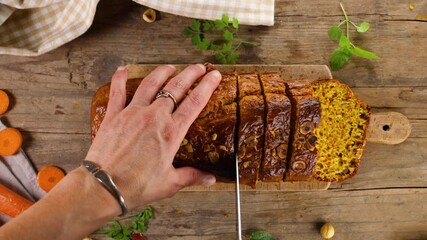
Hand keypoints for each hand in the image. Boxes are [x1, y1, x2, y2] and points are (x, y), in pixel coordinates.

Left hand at [85, 64, 220, 210]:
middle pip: (176, 87)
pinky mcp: (114, 115)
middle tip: (199, 67)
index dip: (207, 86)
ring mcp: (133, 113)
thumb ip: (192, 176)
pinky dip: (120, 78)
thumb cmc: (136, 186)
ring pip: (151, 84)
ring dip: (163, 72)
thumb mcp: (170, 183)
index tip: (214, 76)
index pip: (195, 102)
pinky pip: (117, 91)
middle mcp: (154, 117)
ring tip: (171, 67)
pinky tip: (123, 69)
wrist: (104, 186)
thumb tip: (210, 178)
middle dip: (191, 74)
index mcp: (171, 132)